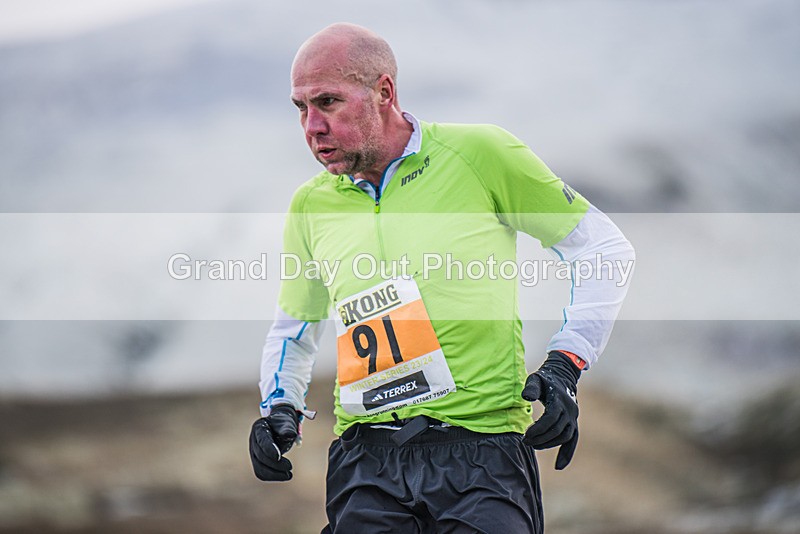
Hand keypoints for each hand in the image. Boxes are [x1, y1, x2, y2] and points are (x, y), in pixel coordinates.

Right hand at [249, 404, 299, 480]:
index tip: (278, 457)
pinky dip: (272, 476)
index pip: (262, 441)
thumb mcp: (287, 422)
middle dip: (275, 464)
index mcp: (259, 428)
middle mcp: (253, 441)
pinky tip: (283, 475)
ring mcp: (253, 452)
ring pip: (259, 468)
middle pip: (260, 456)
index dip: (269, 449)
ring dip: (274, 474)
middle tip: (290, 467)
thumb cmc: (284, 424)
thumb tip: (290, 435)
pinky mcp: (257, 461)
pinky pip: (261, 473)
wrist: (280, 427)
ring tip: (289, 475)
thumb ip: (287, 428)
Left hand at [522, 351, 581, 469]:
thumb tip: (526, 398)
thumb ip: (531, 388)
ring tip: (533, 445)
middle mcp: (569, 410)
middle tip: (525, 442)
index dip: (538, 430)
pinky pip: (573, 440)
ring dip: (549, 444)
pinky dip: (567, 453)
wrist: (563, 375)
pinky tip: (558, 466)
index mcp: (559, 400)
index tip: (525, 435)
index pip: (550, 420)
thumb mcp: (535, 378)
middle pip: (556, 430)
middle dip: (540, 438)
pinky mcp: (573, 422)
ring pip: (564, 436)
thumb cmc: (545, 378)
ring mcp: (573, 417)